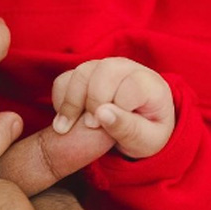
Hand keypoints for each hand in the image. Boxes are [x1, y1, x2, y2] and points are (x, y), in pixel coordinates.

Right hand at [51, 57, 175, 158]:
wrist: (134, 129)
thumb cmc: (144, 135)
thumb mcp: (145, 141)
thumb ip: (128, 128)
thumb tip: (102, 113)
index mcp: (150, 84)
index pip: (132, 85)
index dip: (117, 107)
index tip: (106, 127)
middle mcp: (127, 69)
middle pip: (105, 70)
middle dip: (93, 100)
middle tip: (90, 127)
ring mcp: (103, 68)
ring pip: (81, 72)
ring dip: (71, 101)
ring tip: (66, 129)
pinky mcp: (83, 75)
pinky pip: (64, 79)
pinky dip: (60, 99)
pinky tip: (66, 120)